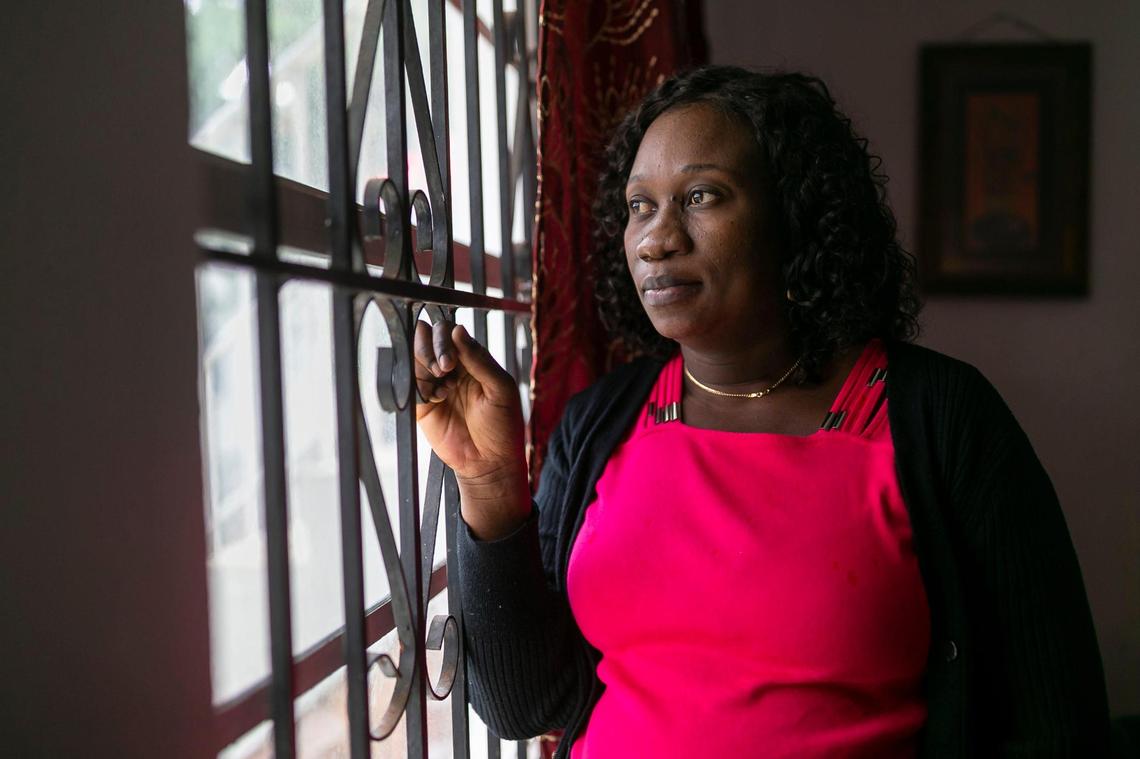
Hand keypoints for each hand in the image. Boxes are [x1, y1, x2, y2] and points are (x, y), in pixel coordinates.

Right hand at [413, 319, 529, 539]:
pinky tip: (437, 399)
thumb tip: (458, 329)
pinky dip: (419, 387)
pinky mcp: (422, 406)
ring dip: (424, 364)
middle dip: (431, 348)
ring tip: (443, 383)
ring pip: (414, 358)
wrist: (490, 463)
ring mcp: (434, 385)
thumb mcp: (501, 389)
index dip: (446, 338)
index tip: (453, 357)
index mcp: (472, 360)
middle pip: (427, 339)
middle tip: (445, 366)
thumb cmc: (503, 427)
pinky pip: (409, 385)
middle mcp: (451, 368)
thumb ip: (480, 359)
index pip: (450, 332)